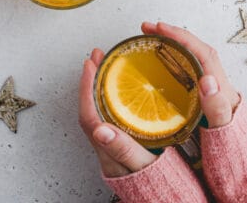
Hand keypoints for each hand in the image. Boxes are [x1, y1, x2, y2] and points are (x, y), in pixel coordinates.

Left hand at [79, 49, 156, 177]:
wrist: (159, 194)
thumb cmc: (152, 181)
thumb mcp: (142, 166)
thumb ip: (123, 149)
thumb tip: (100, 130)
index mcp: (106, 147)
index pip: (88, 113)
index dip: (87, 87)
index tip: (90, 65)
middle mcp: (103, 141)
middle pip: (89, 106)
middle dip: (90, 79)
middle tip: (95, 57)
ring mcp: (109, 137)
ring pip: (96, 106)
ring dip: (97, 83)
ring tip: (103, 63)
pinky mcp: (118, 134)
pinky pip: (106, 109)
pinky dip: (108, 92)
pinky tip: (117, 83)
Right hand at [142, 22, 239, 127]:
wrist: (232, 146)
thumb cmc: (226, 136)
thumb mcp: (221, 126)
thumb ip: (217, 108)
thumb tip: (208, 81)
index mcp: (219, 83)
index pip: (201, 51)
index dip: (181, 37)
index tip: (160, 29)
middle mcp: (213, 77)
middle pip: (194, 46)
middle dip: (171, 33)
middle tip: (148, 28)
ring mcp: (205, 80)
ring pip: (189, 52)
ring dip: (169, 40)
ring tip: (149, 35)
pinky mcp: (197, 86)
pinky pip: (185, 61)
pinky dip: (170, 52)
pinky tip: (157, 54)